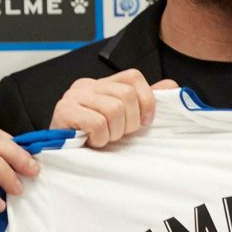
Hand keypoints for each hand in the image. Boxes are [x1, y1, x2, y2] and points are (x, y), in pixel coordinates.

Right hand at [50, 70, 177, 147]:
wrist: (59, 155)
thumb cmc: (92, 139)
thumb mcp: (122, 119)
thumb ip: (144, 101)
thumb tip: (172, 85)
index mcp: (102, 84)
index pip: (133, 76)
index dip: (146, 100)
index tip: (144, 122)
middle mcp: (86, 85)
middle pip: (126, 95)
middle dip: (129, 122)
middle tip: (118, 134)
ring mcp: (73, 96)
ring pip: (114, 109)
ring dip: (113, 132)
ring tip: (104, 139)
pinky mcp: (64, 111)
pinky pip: (97, 123)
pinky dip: (100, 138)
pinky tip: (92, 142)